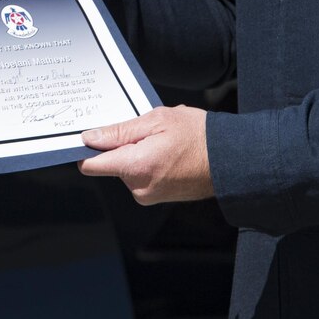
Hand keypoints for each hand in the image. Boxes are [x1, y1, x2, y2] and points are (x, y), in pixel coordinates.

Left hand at [79, 106, 213, 204]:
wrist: (232, 160)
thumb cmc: (200, 136)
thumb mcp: (157, 120)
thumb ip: (119, 131)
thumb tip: (90, 138)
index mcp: (135, 166)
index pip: (91, 165)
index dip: (87, 149)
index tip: (90, 138)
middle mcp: (138, 187)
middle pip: (111, 165)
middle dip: (123, 146)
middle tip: (148, 132)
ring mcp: (149, 195)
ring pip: (127, 169)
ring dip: (138, 154)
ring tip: (164, 142)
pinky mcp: (157, 197)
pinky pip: (141, 176)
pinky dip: (148, 163)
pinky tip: (168, 153)